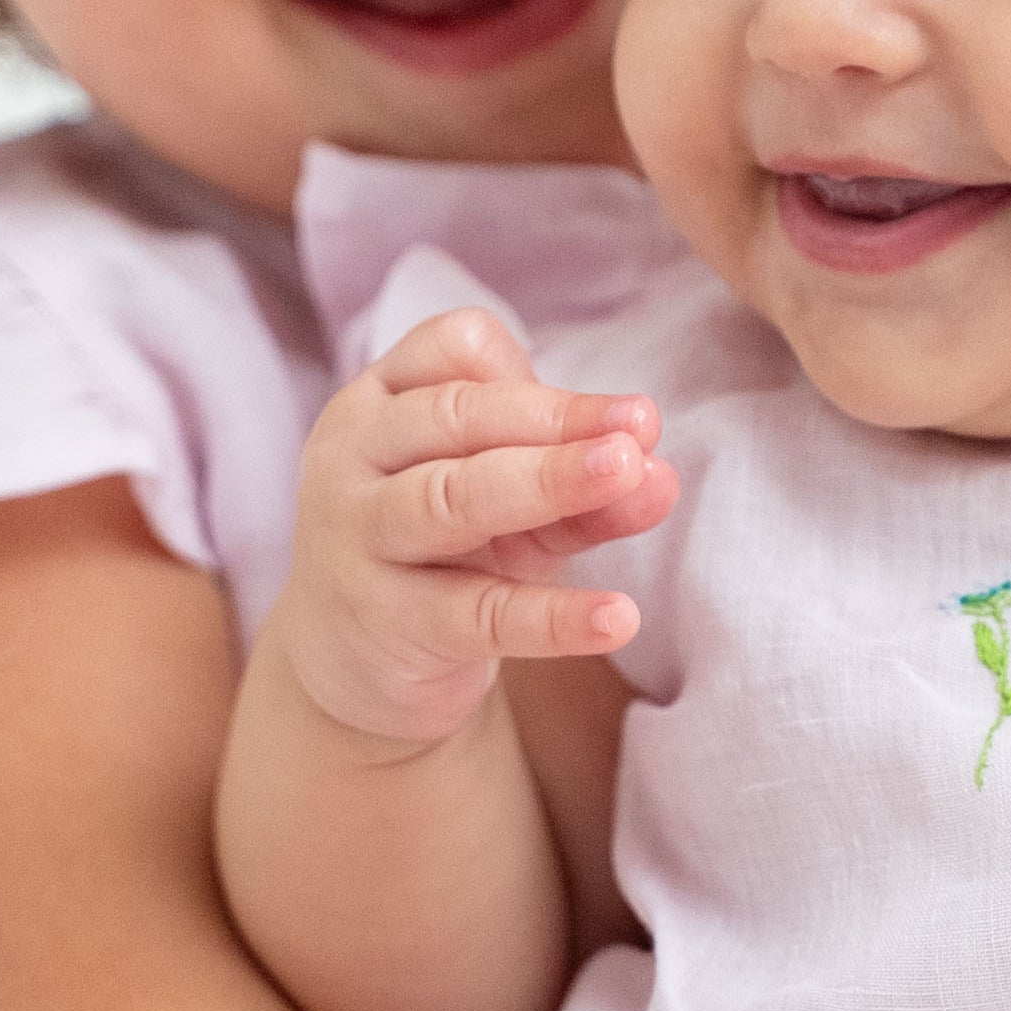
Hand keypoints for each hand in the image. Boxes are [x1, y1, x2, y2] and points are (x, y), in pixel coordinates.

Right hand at [274, 307, 678, 747]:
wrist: (352, 661)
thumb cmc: (437, 551)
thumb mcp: (508, 504)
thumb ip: (577, 480)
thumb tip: (659, 469)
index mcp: (380, 402)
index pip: (453, 349)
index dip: (535, 373)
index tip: (616, 413)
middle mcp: (353, 458)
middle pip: (455, 416)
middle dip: (555, 420)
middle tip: (640, 428)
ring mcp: (359, 541)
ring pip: (452, 499)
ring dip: (547, 481)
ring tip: (630, 473)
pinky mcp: (388, 625)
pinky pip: (477, 613)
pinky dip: (551, 617)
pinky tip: (616, 616)